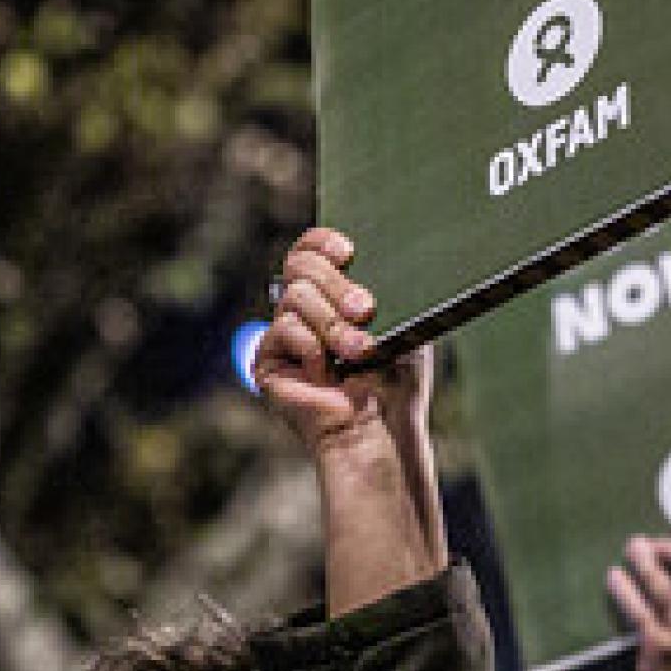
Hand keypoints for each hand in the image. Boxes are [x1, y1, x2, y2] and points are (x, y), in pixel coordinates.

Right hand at [261, 229, 450, 609]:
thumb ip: (384, 285)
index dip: (321, 242)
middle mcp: (303, 311)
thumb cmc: (397, 383)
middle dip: (336, 284)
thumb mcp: (403, 320)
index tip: (349, 252)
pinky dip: (313, 348)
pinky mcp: (267, 362)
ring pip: (296, 296)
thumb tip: (381, 250)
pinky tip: (328, 373)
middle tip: (366, 310)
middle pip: (300, 265)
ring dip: (334, 324)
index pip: (310, 250)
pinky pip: (283, 329)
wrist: (382, 428)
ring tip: (360, 353)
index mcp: (331, 295)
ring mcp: (283, 336)